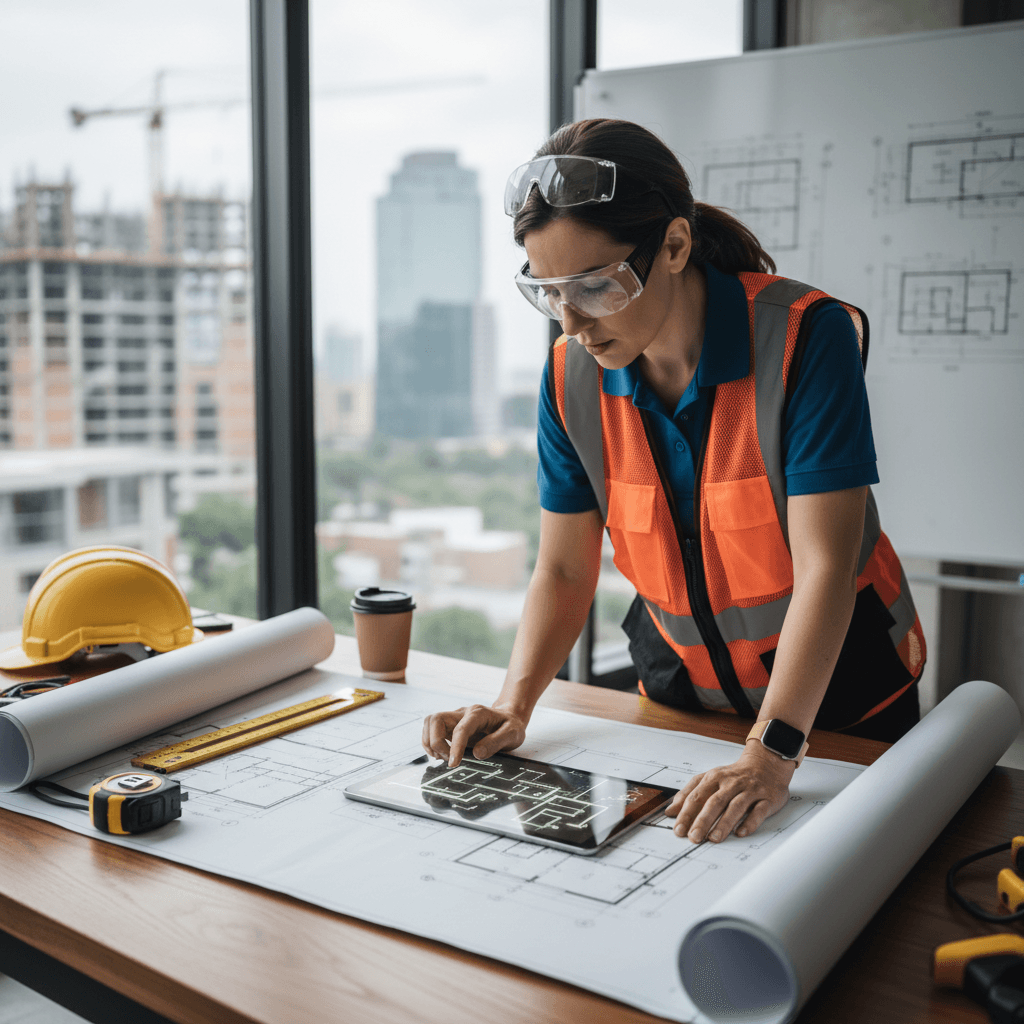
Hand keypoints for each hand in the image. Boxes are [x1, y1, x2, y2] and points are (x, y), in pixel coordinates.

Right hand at [421, 704, 527, 766]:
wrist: (509, 717)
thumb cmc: (510, 725)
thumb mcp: (512, 734)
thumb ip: (496, 742)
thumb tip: (476, 754)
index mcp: (478, 714)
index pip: (460, 728)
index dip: (455, 747)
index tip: (453, 763)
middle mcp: (462, 713)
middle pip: (435, 719)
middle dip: (436, 742)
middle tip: (448, 759)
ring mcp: (454, 718)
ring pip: (429, 723)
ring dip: (430, 743)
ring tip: (444, 757)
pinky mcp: (449, 726)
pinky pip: (431, 730)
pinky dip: (431, 744)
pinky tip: (443, 754)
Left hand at [666, 742, 794, 842]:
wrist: (766, 764)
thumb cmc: (734, 776)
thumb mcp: (709, 779)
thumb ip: (689, 794)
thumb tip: (670, 811)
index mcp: (714, 777)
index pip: (696, 796)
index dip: (686, 813)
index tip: (678, 829)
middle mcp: (731, 783)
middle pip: (714, 802)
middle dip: (702, 820)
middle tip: (693, 837)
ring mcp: (750, 790)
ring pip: (735, 807)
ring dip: (724, 823)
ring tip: (713, 838)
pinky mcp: (767, 799)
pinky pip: (758, 811)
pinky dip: (749, 822)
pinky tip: (741, 833)